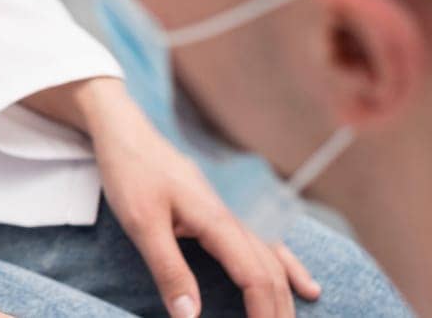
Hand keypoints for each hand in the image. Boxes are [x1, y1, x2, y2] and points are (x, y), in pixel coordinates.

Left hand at [58, 78, 320, 317]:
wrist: (125, 132)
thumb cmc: (131, 174)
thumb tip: (190, 317)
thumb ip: (169, 270)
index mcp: (218, 221)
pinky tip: (306, 284)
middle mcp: (234, 215)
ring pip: (274, 258)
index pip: (256, 277)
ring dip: (287, 293)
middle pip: (271, 271)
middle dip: (279, 310)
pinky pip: (269, 241)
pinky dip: (289, 267)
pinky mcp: (225, 207)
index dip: (265, 313)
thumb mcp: (141, 225)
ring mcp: (233, 209)